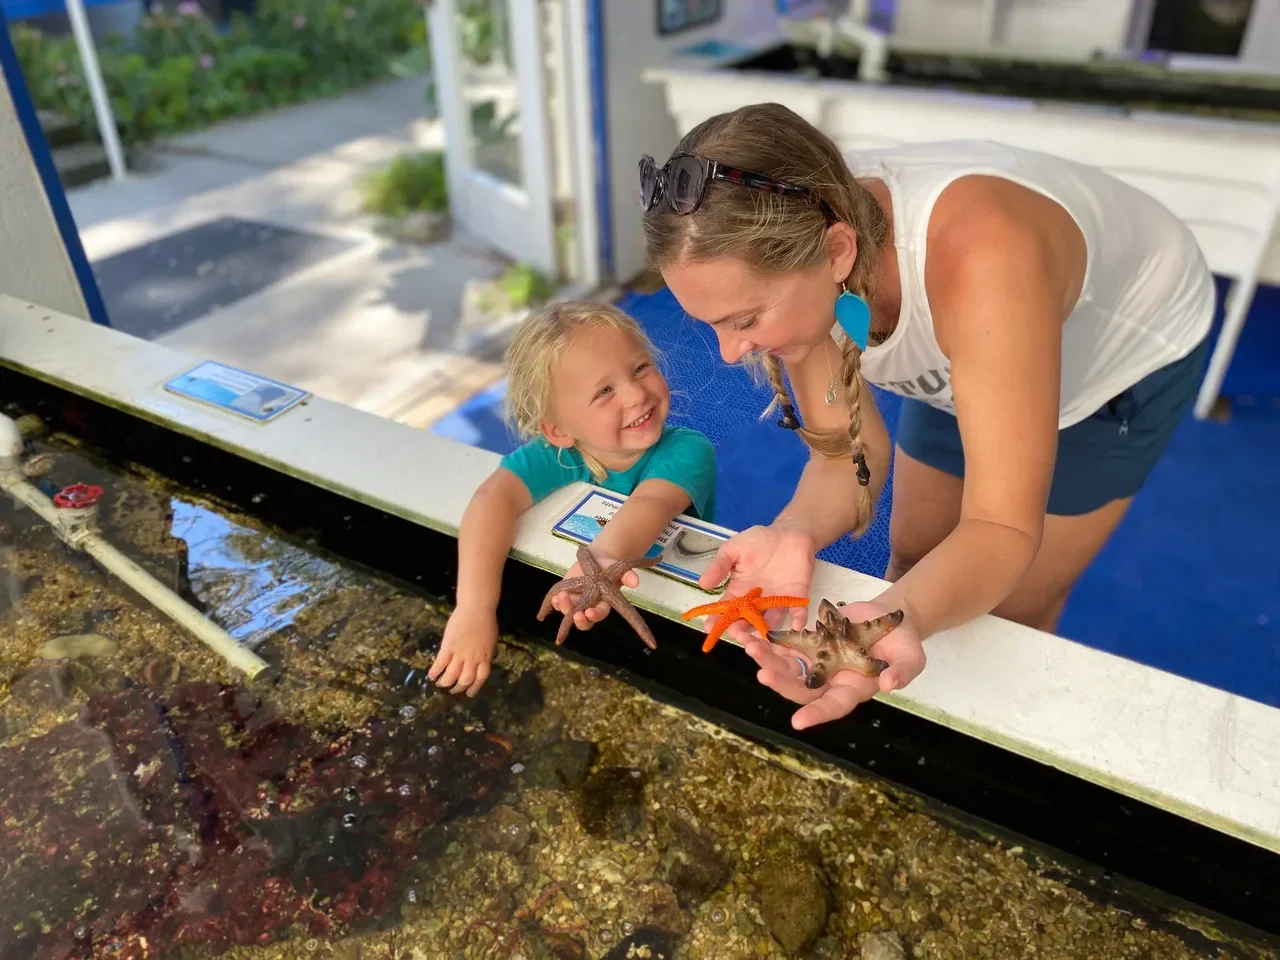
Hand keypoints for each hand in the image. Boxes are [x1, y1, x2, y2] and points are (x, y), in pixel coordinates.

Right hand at [428, 603, 498, 696]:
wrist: (477, 608)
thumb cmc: (486, 622)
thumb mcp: (491, 641)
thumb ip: (486, 654)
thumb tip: (483, 662)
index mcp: (485, 658)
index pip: (480, 678)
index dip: (474, 688)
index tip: (469, 693)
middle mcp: (473, 659)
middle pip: (465, 680)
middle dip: (458, 688)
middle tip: (452, 690)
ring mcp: (460, 654)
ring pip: (451, 675)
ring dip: (445, 683)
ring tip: (440, 684)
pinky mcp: (448, 647)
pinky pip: (440, 663)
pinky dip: (435, 671)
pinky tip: (431, 675)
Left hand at [549, 549, 638, 631]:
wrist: (596, 559)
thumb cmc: (610, 567)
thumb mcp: (620, 569)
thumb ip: (627, 576)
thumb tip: (635, 582)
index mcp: (604, 603)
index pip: (600, 614)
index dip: (595, 615)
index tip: (590, 612)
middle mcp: (590, 606)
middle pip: (584, 622)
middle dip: (579, 621)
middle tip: (576, 615)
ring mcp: (577, 603)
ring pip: (569, 613)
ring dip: (564, 608)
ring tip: (562, 597)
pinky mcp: (566, 596)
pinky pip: (559, 604)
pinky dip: (555, 603)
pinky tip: (554, 597)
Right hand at [695, 524, 816, 642]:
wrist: (788, 532)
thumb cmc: (758, 540)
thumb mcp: (733, 549)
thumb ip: (719, 566)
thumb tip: (702, 584)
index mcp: (740, 591)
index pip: (726, 610)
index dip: (718, 620)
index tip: (709, 628)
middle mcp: (757, 602)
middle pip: (747, 622)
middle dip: (741, 630)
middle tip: (736, 635)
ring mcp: (777, 601)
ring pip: (771, 623)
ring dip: (766, 632)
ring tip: (761, 637)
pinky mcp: (797, 597)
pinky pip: (797, 612)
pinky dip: (798, 619)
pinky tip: (796, 625)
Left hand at [743, 599, 925, 729]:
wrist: (889, 619)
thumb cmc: (903, 644)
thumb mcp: (911, 658)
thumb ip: (902, 671)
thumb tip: (889, 684)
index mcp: (852, 690)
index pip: (833, 706)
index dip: (817, 714)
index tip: (798, 722)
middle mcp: (829, 681)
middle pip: (801, 688)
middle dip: (781, 683)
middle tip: (764, 675)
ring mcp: (817, 662)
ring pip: (787, 667)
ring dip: (768, 661)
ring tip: (750, 648)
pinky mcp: (809, 642)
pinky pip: (784, 645)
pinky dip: (769, 641)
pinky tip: (751, 634)